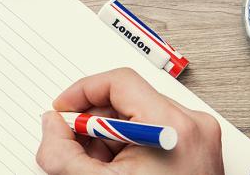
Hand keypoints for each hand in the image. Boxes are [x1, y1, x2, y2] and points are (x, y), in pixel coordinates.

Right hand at [36, 68, 223, 174]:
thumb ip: (62, 152)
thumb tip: (52, 125)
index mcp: (171, 128)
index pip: (119, 82)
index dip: (83, 91)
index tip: (64, 109)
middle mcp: (191, 126)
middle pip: (126, 99)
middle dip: (93, 122)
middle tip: (74, 145)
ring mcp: (198, 136)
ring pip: (137, 115)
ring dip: (109, 136)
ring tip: (102, 166)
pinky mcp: (197, 147)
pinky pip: (152, 130)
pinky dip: (128, 145)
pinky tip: (119, 169)